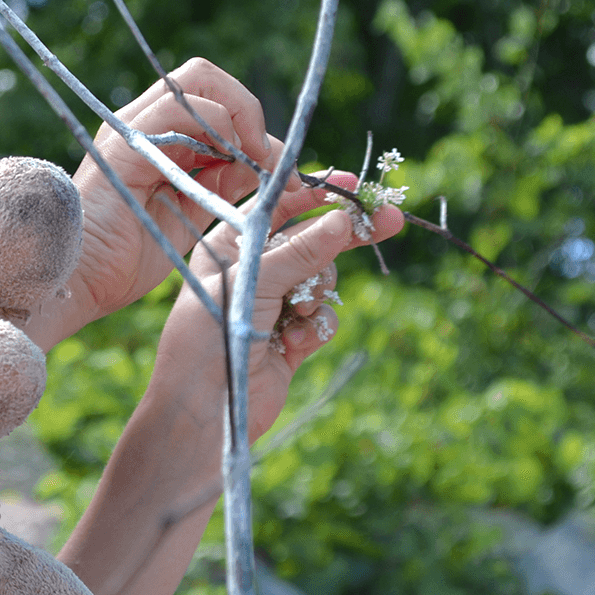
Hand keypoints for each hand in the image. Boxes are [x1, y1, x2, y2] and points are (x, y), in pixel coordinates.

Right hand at [57, 59, 278, 340]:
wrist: (80, 282)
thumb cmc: (127, 258)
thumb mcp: (193, 213)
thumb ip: (224, 183)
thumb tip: (269, 164)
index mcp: (160, 139)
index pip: (214, 100)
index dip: (252, 123)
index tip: (279, 168)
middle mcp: (144, 124)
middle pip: (207, 78)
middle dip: (249, 110)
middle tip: (267, 157)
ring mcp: (132, 128)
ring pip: (199, 80)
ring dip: (240, 117)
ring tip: (252, 163)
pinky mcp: (125, 142)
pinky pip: (179, 109)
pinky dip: (217, 127)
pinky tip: (228, 164)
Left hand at [155, 172, 403, 441]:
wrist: (205, 410)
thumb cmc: (212, 335)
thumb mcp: (256, 281)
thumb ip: (302, 251)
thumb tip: (344, 220)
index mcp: (229, 247)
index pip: (276, 208)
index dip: (313, 194)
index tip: (350, 184)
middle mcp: (252, 271)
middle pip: (310, 241)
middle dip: (344, 235)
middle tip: (388, 220)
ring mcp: (273, 305)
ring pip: (322, 281)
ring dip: (315, 296)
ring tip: (295, 314)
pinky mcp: (290, 340)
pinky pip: (323, 319)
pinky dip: (314, 329)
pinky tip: (293, 344)